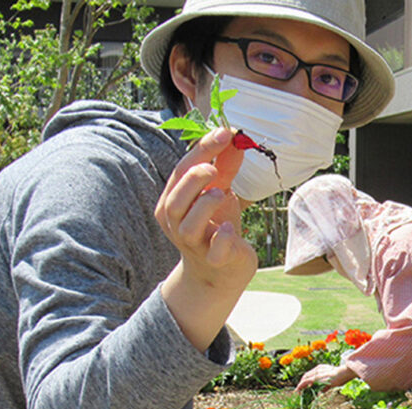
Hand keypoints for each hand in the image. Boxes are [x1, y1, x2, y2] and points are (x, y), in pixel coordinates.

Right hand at [156, 127, 256, 349]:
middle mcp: (177, 224)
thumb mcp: (220, 193)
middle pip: (175, 200)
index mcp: (174, 201)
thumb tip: (237, 137)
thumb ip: (226, 167)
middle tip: (214, 168)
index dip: (202, 151)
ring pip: (187, 226)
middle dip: (194, 180)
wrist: (221, 271)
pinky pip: (213, 251)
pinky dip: (221, 237)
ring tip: (222, 193)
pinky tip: (229, 228)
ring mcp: (194, 245)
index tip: (225, 134)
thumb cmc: (216, 227)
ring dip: (204, 206)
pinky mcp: (214, 260)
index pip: (181, 172)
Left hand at [296, 364, 355, 391]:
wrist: (343, 373)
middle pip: (306, 375)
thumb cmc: (341, 376)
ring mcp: (316, 373)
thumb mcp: (332, 382)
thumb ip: (326, 386)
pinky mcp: (315, 378)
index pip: (311, 374)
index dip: (307, 380)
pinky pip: (305, 381)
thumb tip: (321, 391)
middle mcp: (317, 369)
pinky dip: (300, 386)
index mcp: (321, 368)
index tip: (305, 386)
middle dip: (302, 382)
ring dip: (300, 385)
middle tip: (299, 389)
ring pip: (305, 378)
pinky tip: (298, 390)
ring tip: (297, 391)